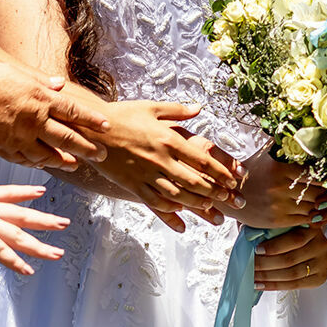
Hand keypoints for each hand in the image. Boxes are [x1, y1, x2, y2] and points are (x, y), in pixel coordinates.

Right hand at [0, 62, 110, 170]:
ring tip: (76, 165)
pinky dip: (39, 164)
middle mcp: (34, 121)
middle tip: (103, 155)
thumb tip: (59, 84)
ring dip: (65, 161)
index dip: (92, 120)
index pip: (73, 111)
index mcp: (39, 99)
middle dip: (88, 148)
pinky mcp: (4, 150)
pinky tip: (45, 166)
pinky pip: (27, 160)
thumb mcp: (15, 72)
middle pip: (68, 138)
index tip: (107, 127)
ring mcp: (19, 138)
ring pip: (49, 155)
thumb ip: (39, 82)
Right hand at [0, 183, 67, 275]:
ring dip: (39, 246)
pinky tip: (28, 270)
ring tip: (57, 252)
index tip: (40, 191)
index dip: (26, 192)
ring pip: (20, 236)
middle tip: (63, 223)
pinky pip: (3, 254)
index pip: (9, 192)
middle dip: (44, 220)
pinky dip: (16, 263)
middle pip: (23, 215)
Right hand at [92, 100, 242, 230]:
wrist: (90, 129)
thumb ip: (178, 111)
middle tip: (230, 199)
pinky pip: (154, 202)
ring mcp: (146, 174)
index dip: (221, 171)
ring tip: (211, 208)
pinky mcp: (132, 185)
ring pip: (177, 195)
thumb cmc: (122, 115)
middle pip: (194, 181)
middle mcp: (161, 159)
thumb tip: (199, 108)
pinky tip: (181, 219)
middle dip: (215, 192)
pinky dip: (170, 213)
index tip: (235, 178)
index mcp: (168, 139)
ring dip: (197, 204)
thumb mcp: (151, 108)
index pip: (202, 159)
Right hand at [229, 150, 326, 229]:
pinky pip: (305, 219)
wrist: (231, 193)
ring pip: (314, 206)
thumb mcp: (266, 153)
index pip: (314, 173)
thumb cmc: (253, 170)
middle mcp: (281, 186)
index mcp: (281, 168)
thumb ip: (283, 143)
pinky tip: (325, 212)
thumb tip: (300, 126)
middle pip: (317, 190)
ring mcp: (280, 205)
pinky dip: (318, 216)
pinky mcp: (278, 220)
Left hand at [254, 225, 326, 290]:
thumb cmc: (292, 232)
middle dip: (266, 264)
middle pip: (290, 259)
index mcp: (313, 227)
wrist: (311, 244)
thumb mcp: (285, 225)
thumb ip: (271, 226)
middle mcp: (321, 245)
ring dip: (269, 277)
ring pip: (292, 274)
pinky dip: (275, 286)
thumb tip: (246, 230)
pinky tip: (261, 285)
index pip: (294, 239)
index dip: (274, 246)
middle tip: (249, 266)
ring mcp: (323, 263)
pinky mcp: (320, 278)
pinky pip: (295, 285)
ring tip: (252, 277)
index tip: (256, 250)